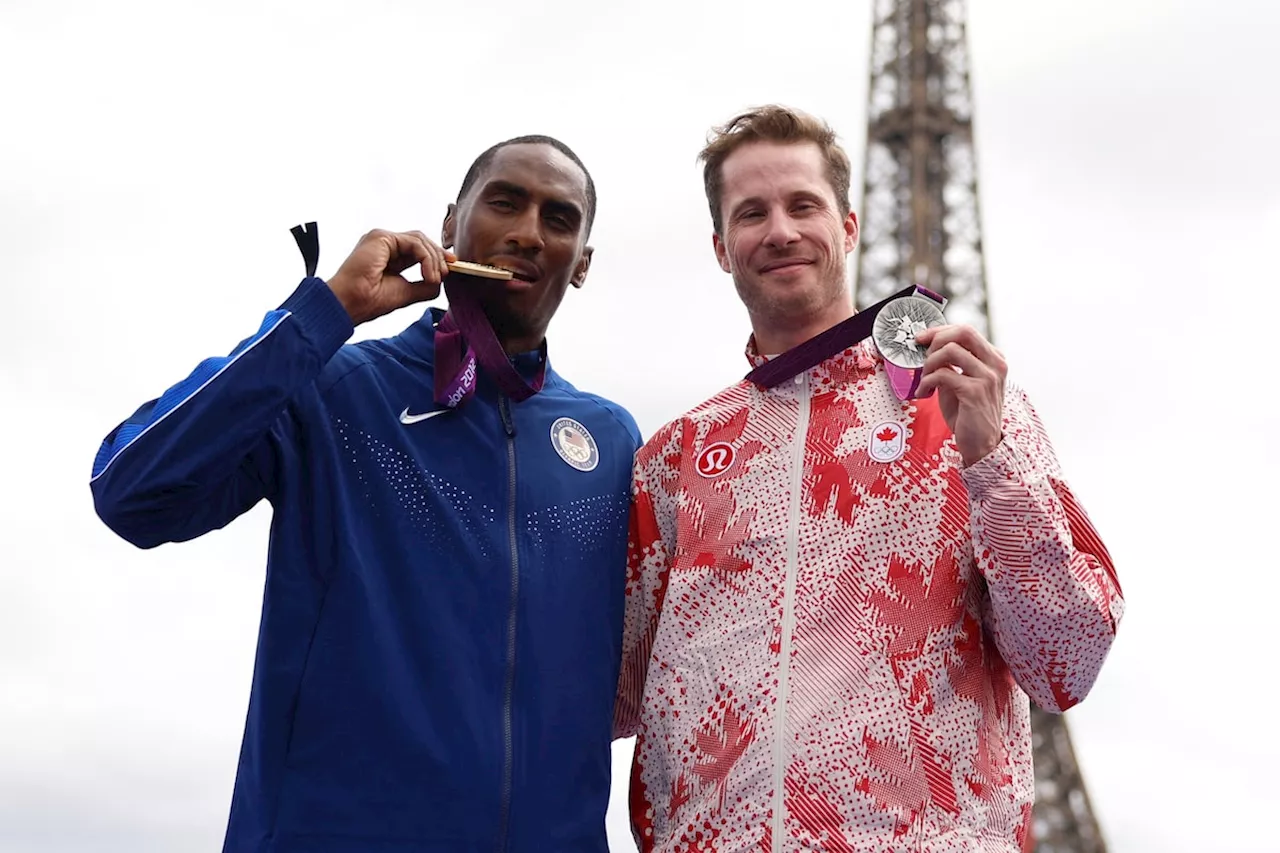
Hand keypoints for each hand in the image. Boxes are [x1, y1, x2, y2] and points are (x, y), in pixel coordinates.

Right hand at [326, 229, 456, 325]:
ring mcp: (381, 239)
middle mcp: (384, 245)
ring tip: (435, 278)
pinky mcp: (381, 238)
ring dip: (433, 259)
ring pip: (419, 240)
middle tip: (448, 271)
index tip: (451, 268)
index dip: (436, 257)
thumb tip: (440, 281)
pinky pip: (414, 243)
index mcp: (388, 256)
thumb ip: (424, 285)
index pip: (417, 249)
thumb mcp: (406, 292)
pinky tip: (428, 274)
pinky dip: (426, 258)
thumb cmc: (369, 301)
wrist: (350, 304)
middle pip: (420, 241)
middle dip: (439, 255)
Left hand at [913, 325, 1006, 465]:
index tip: (921, 338)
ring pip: (950, 350)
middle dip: (935, 339)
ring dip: (928, 364)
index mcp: (993, 358)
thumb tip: (927, 346)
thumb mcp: (961, 381)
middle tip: (921, 356)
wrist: (982, 445)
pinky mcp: (975, 392)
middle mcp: (995, 364)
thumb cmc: (969, 413)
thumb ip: (951, 364)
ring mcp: (987, 377)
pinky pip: (943, 374)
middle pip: (963, 332)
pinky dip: (926, 382)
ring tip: (923, 380)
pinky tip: (923, 393)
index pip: (965, 331)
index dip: (939, 331)